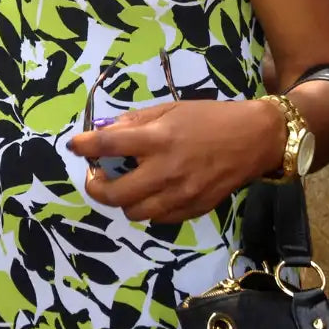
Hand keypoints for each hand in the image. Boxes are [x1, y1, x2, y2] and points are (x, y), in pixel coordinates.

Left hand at [68, 99, 285, 223]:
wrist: (254, 139)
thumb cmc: (209, 118)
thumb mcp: (170, 109)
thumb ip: (136, 123)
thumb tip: (105, 132)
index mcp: (159, 139)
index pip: (109, 144)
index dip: (85, 146)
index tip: (74, 146)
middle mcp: (166, 171)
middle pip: (115, 193)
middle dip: (96, 186)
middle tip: (96, 175)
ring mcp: (180, 195)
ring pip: (134, 212)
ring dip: (122, 200)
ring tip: (124, 185)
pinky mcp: (193, 209)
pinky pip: (158, 219)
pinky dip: (147, 208)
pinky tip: (150, 193)